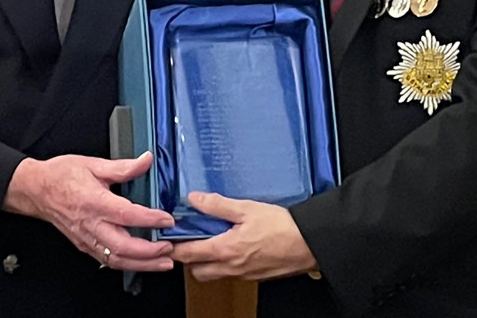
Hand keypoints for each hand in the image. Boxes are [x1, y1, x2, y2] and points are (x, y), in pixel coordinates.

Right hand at [3, 151, 175, 271]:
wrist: (36, 190)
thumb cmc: (61, 176)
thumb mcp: (93, 164)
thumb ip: (123, 167)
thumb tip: (146, 160)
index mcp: (94, 202)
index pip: (126, 215)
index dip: (149, 219)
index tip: (167, 220)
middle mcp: (91, 224)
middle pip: (123, 247)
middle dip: (150, 252)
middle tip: (170, 248)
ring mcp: (87, 238)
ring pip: (116, 260)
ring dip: (142, 264)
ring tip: (163, 262)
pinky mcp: (85, 245)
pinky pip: (108, 261)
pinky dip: (127, 264)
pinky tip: (142, 263)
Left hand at [171, 192, 316, 280]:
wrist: (309, 243)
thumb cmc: (282, 226)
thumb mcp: (247, 208)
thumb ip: (218, 205)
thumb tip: (195, 199)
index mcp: (225, 250)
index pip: (188, 254)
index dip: (173, 247)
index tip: (166, 238)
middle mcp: (231, 267)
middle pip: (197, 270)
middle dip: (188, 258)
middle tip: (188, 239)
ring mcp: (243, 275)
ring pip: (214, 274)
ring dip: (206, 262)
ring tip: (209, 241)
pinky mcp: (255, 276)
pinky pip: (231, 274)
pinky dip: (224, 264)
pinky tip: (231, 246)